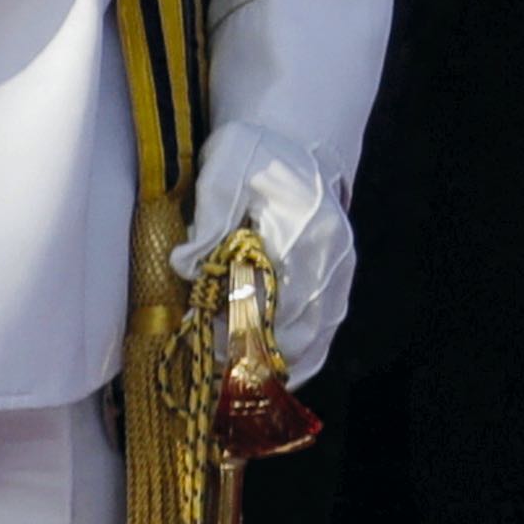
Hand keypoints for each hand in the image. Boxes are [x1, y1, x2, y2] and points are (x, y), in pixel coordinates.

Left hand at [185, 122, 356, 381]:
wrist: (296, 144)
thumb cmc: (254, 154)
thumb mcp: (224, 170)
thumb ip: (208, 217)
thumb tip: (183, 264)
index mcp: (306, 231)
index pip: (274, 294)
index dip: (238, 323)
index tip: (205, 339)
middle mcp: (332, 258)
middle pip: (295, 326)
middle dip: (251, 350)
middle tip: (209, 366)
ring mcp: (340, 275)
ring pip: (314, 338)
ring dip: (273, 361)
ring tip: (231, 380)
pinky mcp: (337, 284)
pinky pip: (324, 334)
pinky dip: (298, 359)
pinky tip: (268, 376)